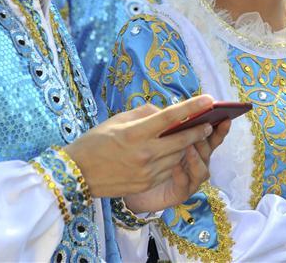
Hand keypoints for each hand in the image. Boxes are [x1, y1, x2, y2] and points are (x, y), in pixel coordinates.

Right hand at [63, 95, 221, 198]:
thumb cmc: (95, 141)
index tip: (209, 100)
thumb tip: (164, 113)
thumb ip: (144, 114)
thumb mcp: (117, 120)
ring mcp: (146, 172)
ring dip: (186, 147)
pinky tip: (174, 154)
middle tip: (208, 123)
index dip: (192, 107)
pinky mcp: (145, 185)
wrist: (76, 174)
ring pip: (178, 157)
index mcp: (135, 133)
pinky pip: (168, 171)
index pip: (170, 117)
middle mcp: (144, 153)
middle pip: (181, 140)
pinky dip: (174, 161)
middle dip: (198, 131)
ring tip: (192, 137)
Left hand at [124, 118, 231, 212]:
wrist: (131, 180)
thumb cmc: (143, 153)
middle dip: (208, 140)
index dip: (220, 129)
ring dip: (197, 158)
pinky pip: (185, 184)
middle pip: (209, 151)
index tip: (225, 118)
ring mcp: (190, 179)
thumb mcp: (152, 133)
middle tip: (204, 128)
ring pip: (203, 170)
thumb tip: (174, 109)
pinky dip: (182, 175)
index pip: (211, 136)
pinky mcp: (180, 193)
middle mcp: (196, 163)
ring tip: (189, 147)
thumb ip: (164, 121)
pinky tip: (175, 166)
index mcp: (194, 146)